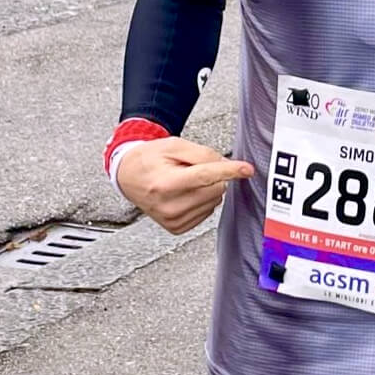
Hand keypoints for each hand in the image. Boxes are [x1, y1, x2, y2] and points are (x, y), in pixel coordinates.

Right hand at [116, 138, 253, 235]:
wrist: (128, 176)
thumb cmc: (149, 159)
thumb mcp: (174, 145)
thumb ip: (203, 154)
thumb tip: (228, 166)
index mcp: (165, 183)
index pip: (206, 177)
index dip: (230, 171)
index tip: (246, 169)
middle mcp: (169, 206)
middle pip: (216, 190)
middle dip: (213, 176)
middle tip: (191, 169)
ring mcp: (173, 220)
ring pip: (214, 202)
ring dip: (207, 189)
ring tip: (184, 181)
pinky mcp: (177, 228)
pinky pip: (207, 212)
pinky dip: (201, 201)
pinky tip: (185, 193)